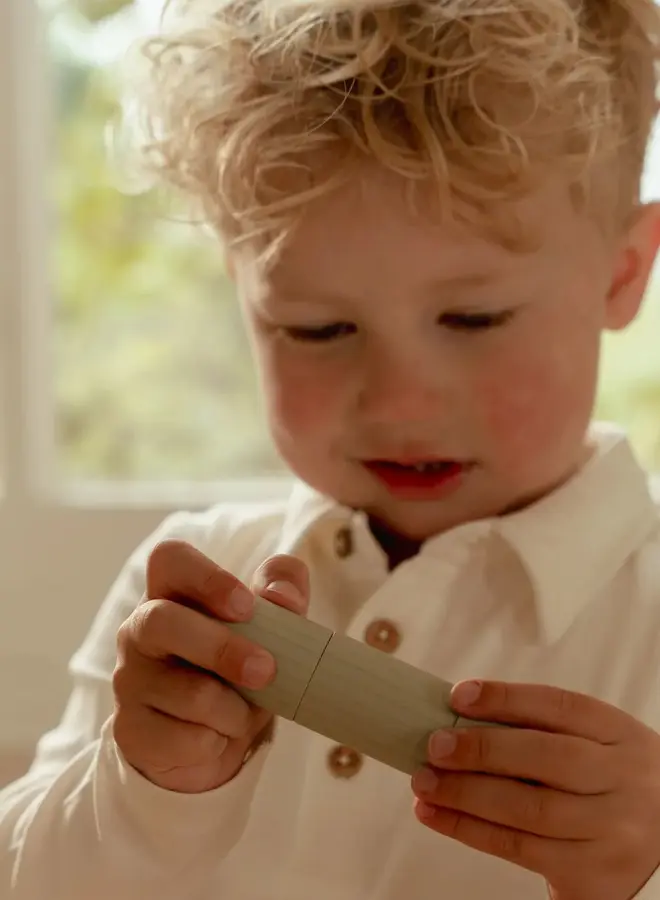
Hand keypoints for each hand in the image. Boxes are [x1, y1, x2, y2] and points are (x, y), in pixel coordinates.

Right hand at [112, 539, 309, 792]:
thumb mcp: (271, 625)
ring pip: (187, 692)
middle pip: (162, 620)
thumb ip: (283, 592)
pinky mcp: (130, 728)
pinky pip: (183, 738)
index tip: (247, 606)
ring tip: (244, 714)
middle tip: (266, 670)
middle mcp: (140, 629)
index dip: (207, 578)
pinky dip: (217, 742)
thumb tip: (282, 596)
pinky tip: (217, 737)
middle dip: (221, 648)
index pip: (170, 559)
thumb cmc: (239, 665)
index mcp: (172, 591)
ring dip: (234, 710)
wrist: (213, 738)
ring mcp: (129, 679)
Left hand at [411, 680, 659, 899]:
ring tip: (424, 783)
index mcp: (621, 735)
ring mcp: (612, 830)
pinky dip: (470, 830)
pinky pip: (520, 849)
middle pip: (547, 758)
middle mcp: (623, 780)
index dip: (507, 698)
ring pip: (528, 808)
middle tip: (434, 744)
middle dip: (482, 749)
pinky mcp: (592, 873)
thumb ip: (541, 729)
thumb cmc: (607, 785)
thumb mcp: (597, 746)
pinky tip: (437, 815)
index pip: (561, 706)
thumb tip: (459, 716)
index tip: (459, 694)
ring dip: (465, 794)